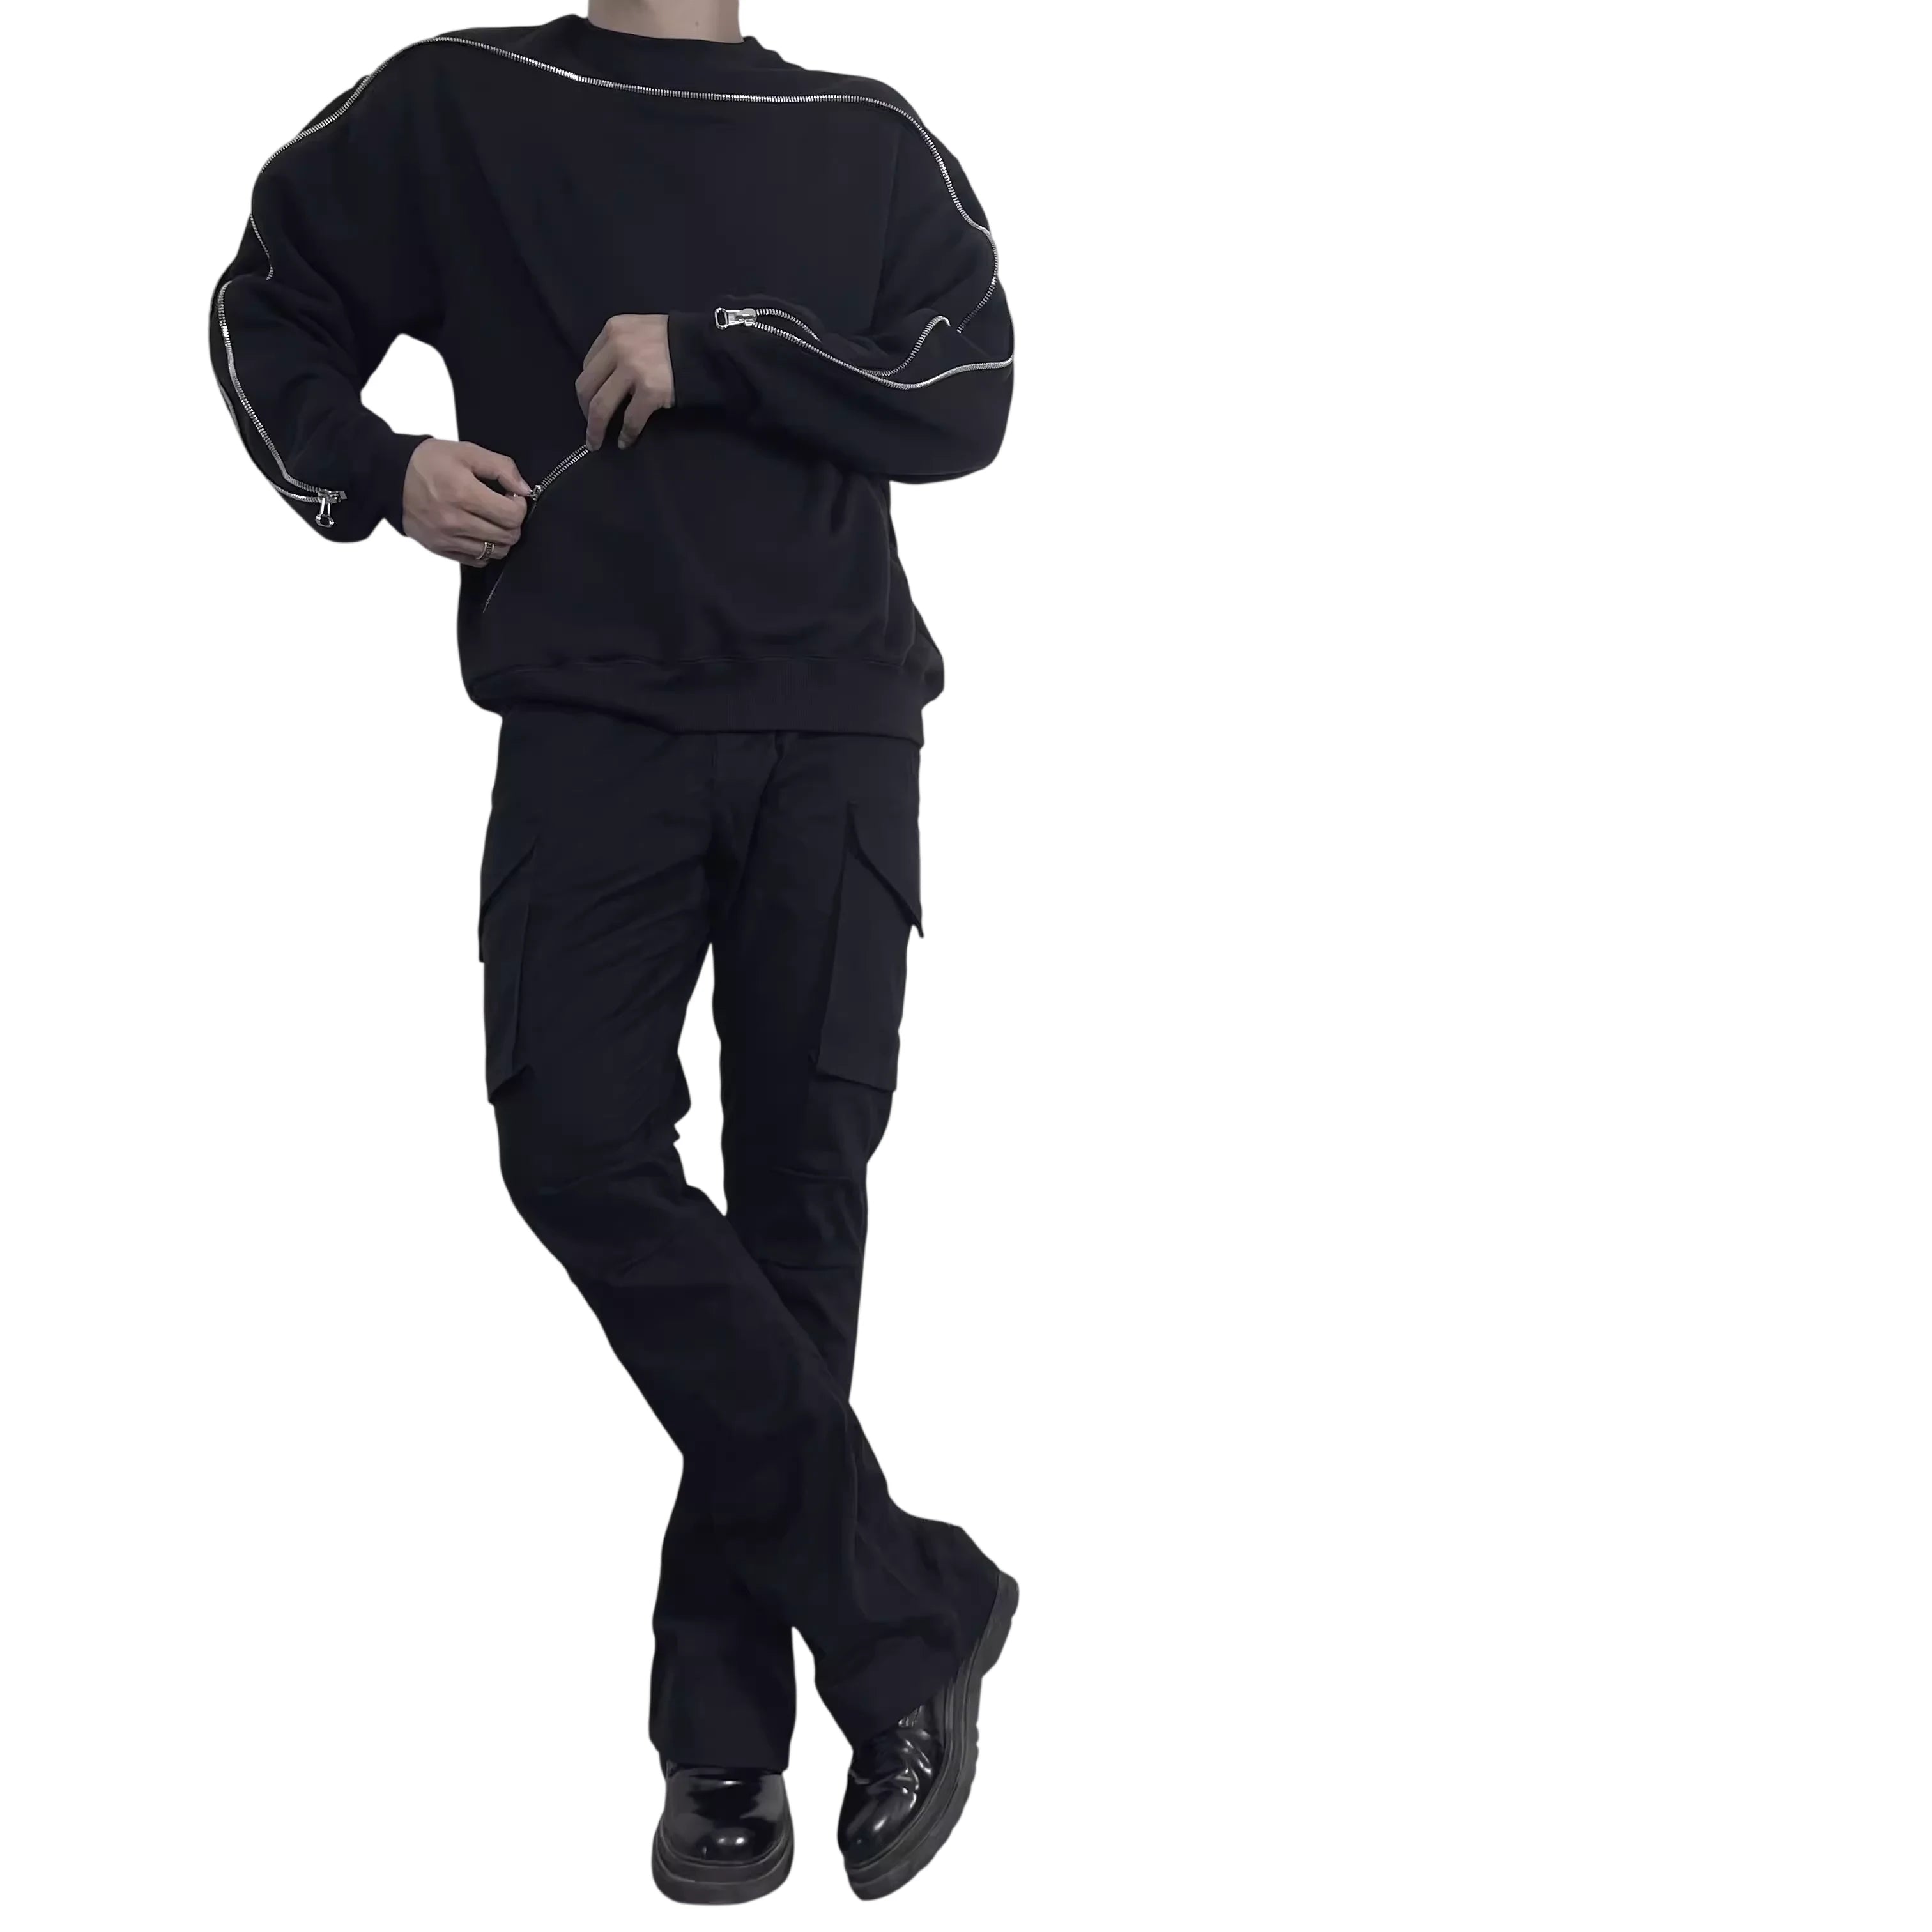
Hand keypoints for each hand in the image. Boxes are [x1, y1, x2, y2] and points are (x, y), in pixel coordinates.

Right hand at [401, 440, 530, 563]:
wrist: (392, 478)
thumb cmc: (429, 462)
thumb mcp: (467, 452)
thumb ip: (501, 468)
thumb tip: (524, 489)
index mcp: (462, 493)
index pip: (512, 516)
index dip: (519, 505)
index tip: (511, 496)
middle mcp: (454, 520)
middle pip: (507, 536)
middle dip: (513, 522)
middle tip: (502, 506)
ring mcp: (446, 538)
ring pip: (495, 552)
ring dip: (501, 537)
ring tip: (491, 519)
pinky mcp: (440, 548)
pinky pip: (477, 560)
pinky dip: (484, 548)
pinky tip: (478, 531)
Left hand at [577, 315, 674, 449]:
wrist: (706, 347)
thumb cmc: (675, 340)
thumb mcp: (640, 331)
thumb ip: (621, 347)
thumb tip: (607, 380)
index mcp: (613, 330)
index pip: (588, 365)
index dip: (588, 388)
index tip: (591, 403)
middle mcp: (618, 347)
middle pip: (586, 387)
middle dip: (585, 412)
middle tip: (590, 428)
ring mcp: (633, 369)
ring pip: (601, 406)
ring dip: (595, 429)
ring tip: (596, 442)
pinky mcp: (650, 390)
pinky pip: (630, 419)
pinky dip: (626, 434)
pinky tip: (625, 442)